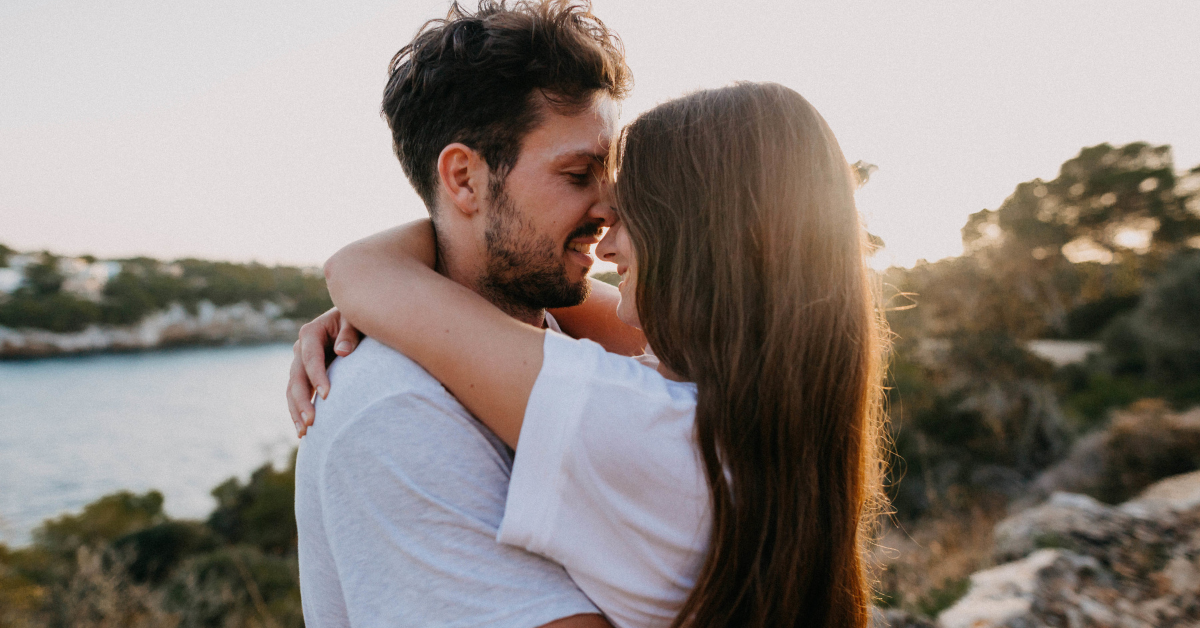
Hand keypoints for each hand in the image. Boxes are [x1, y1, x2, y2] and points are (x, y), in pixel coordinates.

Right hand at [287, 307, 361, 436]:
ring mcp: (300, 363)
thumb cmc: (358, 320)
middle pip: (296, 377)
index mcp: (311, 332)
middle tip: (311, 422)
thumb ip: (350, 333)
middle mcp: (301, 348)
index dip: (317, 376)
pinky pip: (297, 395)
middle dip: (302, 401)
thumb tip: (342, 351)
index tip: (326, 395)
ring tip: (304, 432)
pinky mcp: (305, 376)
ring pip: (292, 389)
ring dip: (296, 411)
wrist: (354, 323)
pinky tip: (303, 431)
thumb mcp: (355, 320)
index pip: (311, 357)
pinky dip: (298, 411)